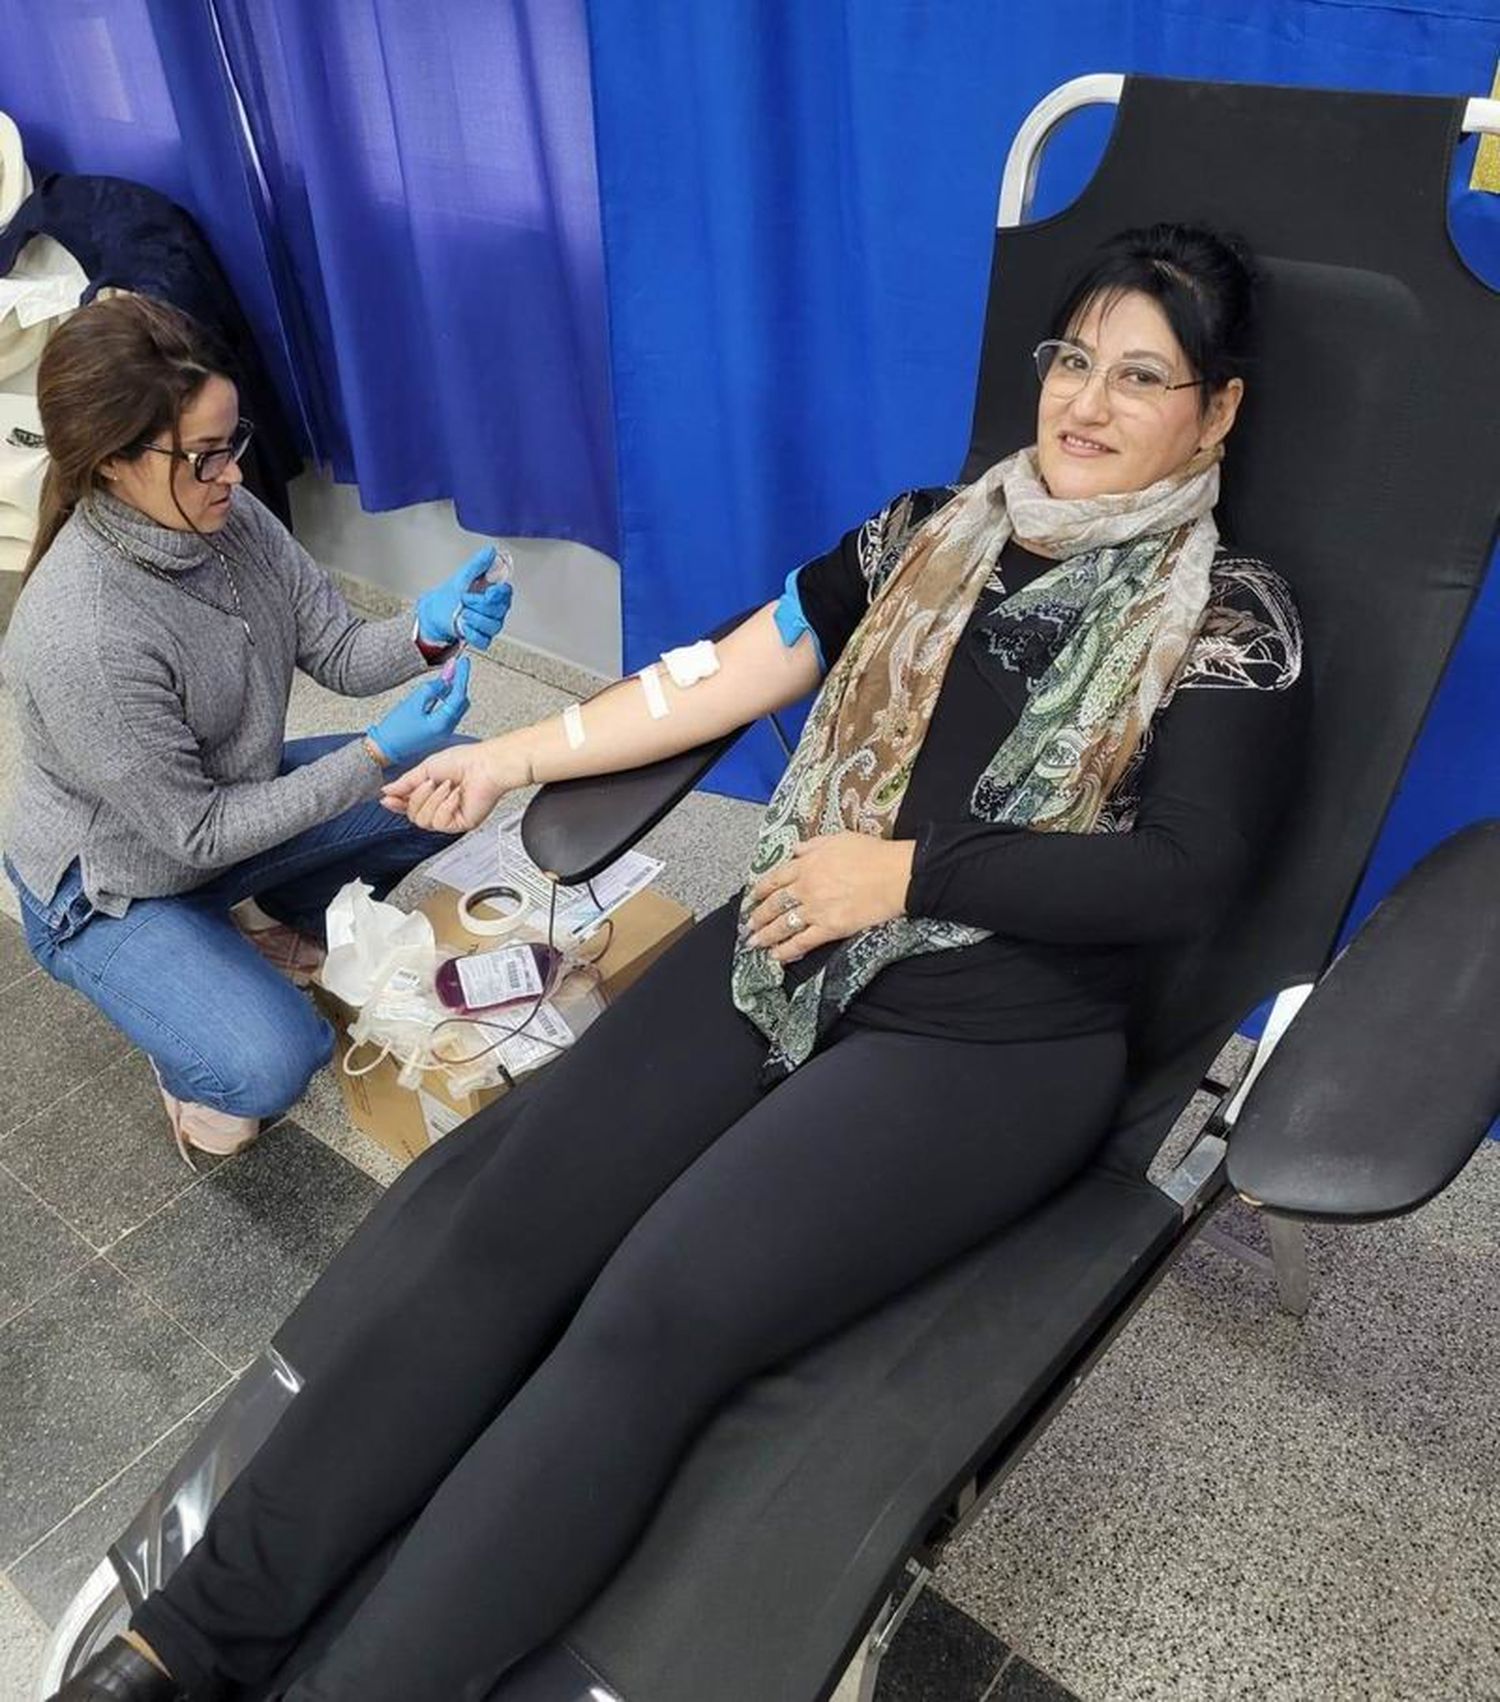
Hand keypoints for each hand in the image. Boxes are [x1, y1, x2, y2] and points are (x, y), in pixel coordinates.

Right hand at [366, 657, 470, 766]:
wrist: (385, 748)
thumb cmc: (396, 727)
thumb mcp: (413, 703)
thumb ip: (432, 688)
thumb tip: (447, 677)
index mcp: (443, 723)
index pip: (459, 695)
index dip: (462, 676)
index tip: (463, 661)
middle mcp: (447, 729)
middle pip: (461, 701)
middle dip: (459, 682)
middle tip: (455, 666)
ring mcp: (443, 731)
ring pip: (455, 706)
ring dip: (453, 690)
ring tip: (448, 674)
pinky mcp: (437, 731)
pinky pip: (448, 711)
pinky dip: (447, 698)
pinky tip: (441, 689)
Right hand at [381, 735, 530, 831]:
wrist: (486, 766)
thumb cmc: (465, 761)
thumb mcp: (426, 768)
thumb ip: (406, 782)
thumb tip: (387, 790)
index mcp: (431, 791)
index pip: (408, 805)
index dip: (396, 804)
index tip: (387, 799)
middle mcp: (440, 805)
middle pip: (413, 815)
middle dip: (418, 797)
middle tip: (430, 782)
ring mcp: (450, 816)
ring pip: (424, 821)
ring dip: (433, 800)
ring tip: (448, 786)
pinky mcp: (461, 824)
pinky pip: (440, 823)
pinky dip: (446, 806)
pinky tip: (456, 795)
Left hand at [414, 546, 512, 649]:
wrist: (436, 612)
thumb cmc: (450, 596)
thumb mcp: (463, 576)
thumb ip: (477, 564)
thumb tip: (491, 552)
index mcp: (494, 593)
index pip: (506, 593)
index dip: (499, 593)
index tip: (489, 590)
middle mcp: (495, 610)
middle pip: (499, 610)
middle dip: (479, 604)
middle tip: (465, 599)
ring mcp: (489, 625)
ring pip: (493, 626)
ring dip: (474, 618)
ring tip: (463, 613)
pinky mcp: (482, 638)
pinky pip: (483, 640)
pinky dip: (472, 633)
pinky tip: (464, 626)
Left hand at [745, 832, 914, 962]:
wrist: (896, 875)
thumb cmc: (872, 854)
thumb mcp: (838, 839)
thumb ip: (813, 845)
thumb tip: (796, 850)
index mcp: (806, 865)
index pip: (775, 879)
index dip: (760, 890)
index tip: (752, 897)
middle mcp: (805, 888)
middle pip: (774, 904)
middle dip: (758, 916)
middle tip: (748, 925)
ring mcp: (815, 910)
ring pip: (782, 925)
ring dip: (765, 935)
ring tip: (754, 943)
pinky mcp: (830, 928)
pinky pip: (801, 942)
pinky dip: (786, 951)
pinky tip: (775, 957)